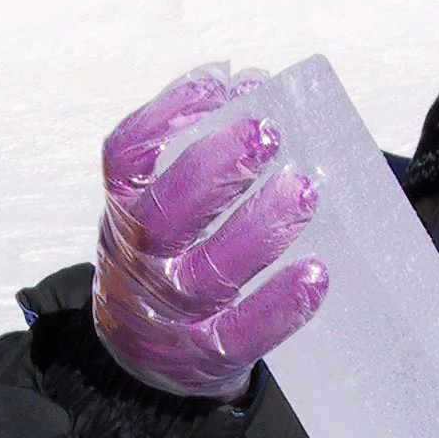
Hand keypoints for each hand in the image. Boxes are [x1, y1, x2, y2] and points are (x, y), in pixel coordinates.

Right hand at [92, 66, 328, 399]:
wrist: (146, 353)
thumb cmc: (166, 255)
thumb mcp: (156, 202)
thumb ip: (194, 148)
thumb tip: (254, 84)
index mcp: (122, 210)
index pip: (126, 160)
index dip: (166, 118)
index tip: (218, 85)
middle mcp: (139, 261)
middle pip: (164, 217)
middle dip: (217, 170)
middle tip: (268, 133)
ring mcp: (173, 312)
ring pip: (209, 274)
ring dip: (259, 229)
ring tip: (305, 191)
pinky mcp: (210, 353)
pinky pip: (243, 332)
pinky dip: (280, 304)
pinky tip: (316, 273)